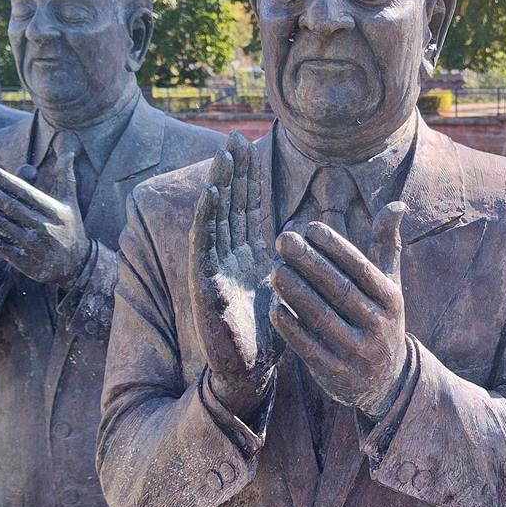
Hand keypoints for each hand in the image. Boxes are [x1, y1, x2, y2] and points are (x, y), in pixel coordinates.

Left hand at [0, 149, 90, 285]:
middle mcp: (43, 227)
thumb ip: (66, 177)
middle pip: (9, 206)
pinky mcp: (23, 262)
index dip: (4, 179)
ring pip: (1, 224)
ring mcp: (32, 245)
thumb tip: (68, 151)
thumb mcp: (71, 203)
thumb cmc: (70, 229)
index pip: (24, 192)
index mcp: (53, 211)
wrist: (77, 266)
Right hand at [188, 131, 282, 419]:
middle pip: (230, 205)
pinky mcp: (205, 284)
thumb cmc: (268, 333)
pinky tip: (212, 195)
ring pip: (215, 218)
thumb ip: (289, 259)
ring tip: (223, 157)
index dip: (248, 177)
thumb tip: (300, 232)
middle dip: (233, 171)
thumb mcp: (285, 287)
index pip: (247, 207)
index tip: (252, 144)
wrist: (250, 370)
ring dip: (219, 186)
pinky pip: (204, 246)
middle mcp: (229, 257)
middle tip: (235, 136)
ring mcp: (215, 268)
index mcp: (249, 255)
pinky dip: (207, 220)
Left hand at [270, 201, 406, 418]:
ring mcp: (357, 352)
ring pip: (322, 318)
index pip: (361, 268)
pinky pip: (310, 348)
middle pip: (339, 290)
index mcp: (391, 299)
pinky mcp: (336, 373)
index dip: (336, 246)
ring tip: (274, 270)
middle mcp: (378, 326)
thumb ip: (387, 245)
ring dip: (296, 293)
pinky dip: (291, 328)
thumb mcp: (390, 284)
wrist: (388, 382)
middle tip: (283, 240)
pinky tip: (274, 308)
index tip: (309, 227)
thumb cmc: (380, 319)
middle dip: (310, 263)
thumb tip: (397, 203)